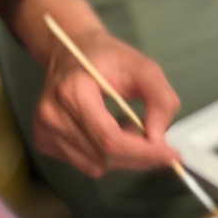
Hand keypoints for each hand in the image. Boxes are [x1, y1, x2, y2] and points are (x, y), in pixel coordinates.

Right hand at [34, 27, 180, 177]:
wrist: (71, 51)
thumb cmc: (108, 57)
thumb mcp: (144, 67)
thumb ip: (161, 99)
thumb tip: (159, 138)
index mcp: (72, 91)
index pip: (110, 139)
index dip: (144, 152)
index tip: (172, 155)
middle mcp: (52, 115)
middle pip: (105, 156)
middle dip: (141, 157)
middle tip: (165, 147)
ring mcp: (45, 131)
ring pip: (98, 166)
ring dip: (126, 156)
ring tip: (136, 129)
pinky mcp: (46, 142)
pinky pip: (88, 164)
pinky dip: (110, 156)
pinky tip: (116, 132)